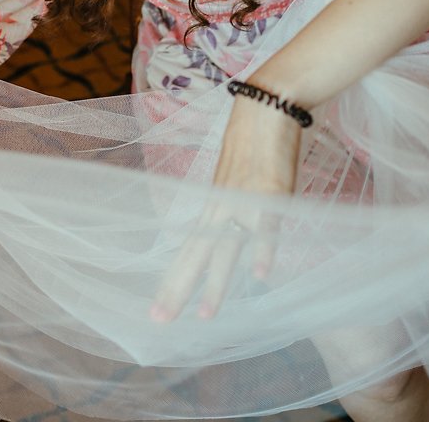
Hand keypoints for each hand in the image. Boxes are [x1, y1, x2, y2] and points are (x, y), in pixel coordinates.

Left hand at [151, 95, 301, 321]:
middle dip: (178, 290)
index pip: (186, 251)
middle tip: (161, 321)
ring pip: (226, 248)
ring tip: (205, 315)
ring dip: (217, 283)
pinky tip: (260, 274)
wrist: (267, 105)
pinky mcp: (271, 191)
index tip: (157, 309)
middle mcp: (221, 208)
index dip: (173, 280)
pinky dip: (262, 249)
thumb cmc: (254, 141)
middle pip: (196, 256)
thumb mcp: (234, 179)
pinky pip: (266, 226)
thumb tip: (227, 229)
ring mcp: (245, 200)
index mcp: (212, 206)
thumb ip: (230, 207)